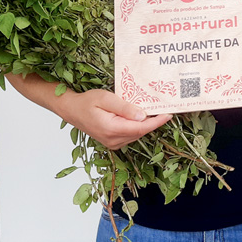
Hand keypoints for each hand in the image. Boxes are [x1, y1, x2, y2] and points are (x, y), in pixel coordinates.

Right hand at [58, 89, 172, 149]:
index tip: (169, 114)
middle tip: (165, 109)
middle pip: (140, 132)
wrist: (72, 110)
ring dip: (147, 124)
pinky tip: (141, 117)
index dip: (157, 122)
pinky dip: (138, 127)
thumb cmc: (87, 102)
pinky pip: (130, 135)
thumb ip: (124, 108)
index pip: (140, 128)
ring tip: (156, 111)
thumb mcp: (106, 99)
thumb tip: (142, 115)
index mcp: (112, 129)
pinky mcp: (113, 141)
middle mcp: (113, 140)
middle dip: (154, 122)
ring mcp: (112, 143)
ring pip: (136, 134)